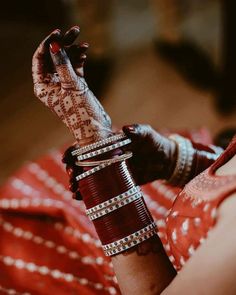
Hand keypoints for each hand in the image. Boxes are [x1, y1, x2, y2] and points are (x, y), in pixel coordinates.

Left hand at [32, 26, 111, 145]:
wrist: (96, 129)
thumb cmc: (81, 112)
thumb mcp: (71, 86)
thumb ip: (64, 65)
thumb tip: (54, 45)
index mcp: (43, 86)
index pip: (40, 59)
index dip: (48, 44)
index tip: (58, 33)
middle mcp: (51, 84)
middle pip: (54, 58)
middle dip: (63, 44)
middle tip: (74, 31)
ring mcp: (64, 85)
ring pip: (66, 61)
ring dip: (74, 50)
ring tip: (83, 41)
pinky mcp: (76, 86)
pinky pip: (76, 68)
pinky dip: (80, 59)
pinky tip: (86, 51)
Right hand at [62, 124, 176, 198]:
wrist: (165, 160)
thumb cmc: (154, 142)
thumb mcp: (147, 133)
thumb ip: (137, 130)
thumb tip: (126, 129)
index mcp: (109, 143)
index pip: (87, 145)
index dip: (74, 151)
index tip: (67, 159)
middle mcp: (106, 156)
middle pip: (83, 162)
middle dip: (73, 170)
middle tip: (71, 179)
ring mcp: (109, 170)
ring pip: (88, 176)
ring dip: (78, 183)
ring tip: (74, 192)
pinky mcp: (116, 182)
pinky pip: (99, 188)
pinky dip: (89, 193)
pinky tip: (81, 198)